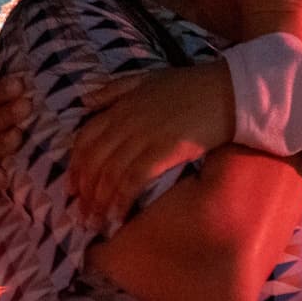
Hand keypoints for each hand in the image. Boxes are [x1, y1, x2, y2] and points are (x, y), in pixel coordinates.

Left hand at [69, 64, 234, 224]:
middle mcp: (127, 121)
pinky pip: (133, 180)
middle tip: (82, 214)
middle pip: (94, 161)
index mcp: (121, 105)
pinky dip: (121, 199)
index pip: (85, 138)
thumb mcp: (147, 78)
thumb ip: (114, 89)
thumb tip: (84, 102)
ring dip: (99, 201)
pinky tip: (118, 216)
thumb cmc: (190, 85)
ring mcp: (145, 136)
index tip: (73, 188)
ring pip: (110, 173)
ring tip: (96, 222)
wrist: (228, 92)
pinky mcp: (164, 150)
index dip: (75, 166)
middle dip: (85, 191)